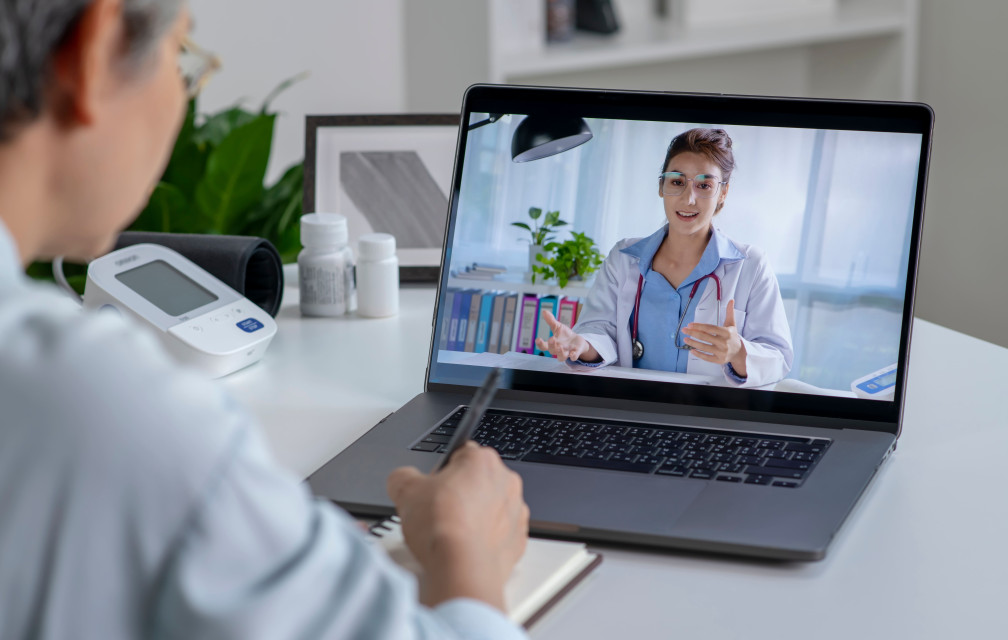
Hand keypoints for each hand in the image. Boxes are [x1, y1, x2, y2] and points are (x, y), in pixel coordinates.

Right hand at [386, 442, 529, 610]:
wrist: (461, 569)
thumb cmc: (441, 528)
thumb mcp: (404, 491)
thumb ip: (403, 477)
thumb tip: (402, 480)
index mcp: (482, 460)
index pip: (460, 454)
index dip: (441, 472)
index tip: (431, 488)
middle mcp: (506, 481)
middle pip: (477, 480)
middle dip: (459, 493)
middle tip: (438, 512)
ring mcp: (516, 511)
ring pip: (491, 507)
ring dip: (474, 516)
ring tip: (451, 534)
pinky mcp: (518, 540)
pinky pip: (500, 533)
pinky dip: (485, 539)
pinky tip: (466, 548)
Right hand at [534, 309, 598, 361]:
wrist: (577, 341)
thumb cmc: (565, 335)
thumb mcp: (558, 327)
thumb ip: (551, 321)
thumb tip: (544, 311)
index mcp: (553, 344)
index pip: (544, 346)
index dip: (540, 344)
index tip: (538, 339)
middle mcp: (558, 349)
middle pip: (552, 351)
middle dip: (551, 346)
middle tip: (552, 339)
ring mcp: (567, 352)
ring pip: (561, 357)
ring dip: (560, 353)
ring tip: (560, 347)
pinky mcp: (575, 353)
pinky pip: (573, 357)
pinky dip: (573, 356)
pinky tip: (573, 354)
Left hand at [680, 299, 746, 376]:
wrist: (739, 352)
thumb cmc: (732, 336)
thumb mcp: (732, 324)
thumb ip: (730, 312)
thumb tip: (731, 300)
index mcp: (727, 333)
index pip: (710, 328)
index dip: (699, 326)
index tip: (690, 324)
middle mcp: (724, 343)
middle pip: (705, 337)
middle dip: (693, 333)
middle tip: (684, 330)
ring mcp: (721, 352)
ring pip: (704, 347)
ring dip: (693, 343)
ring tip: (685, 339)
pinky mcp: (719, 360)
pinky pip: (706, 357)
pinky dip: (698, 354)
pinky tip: (691, 350)